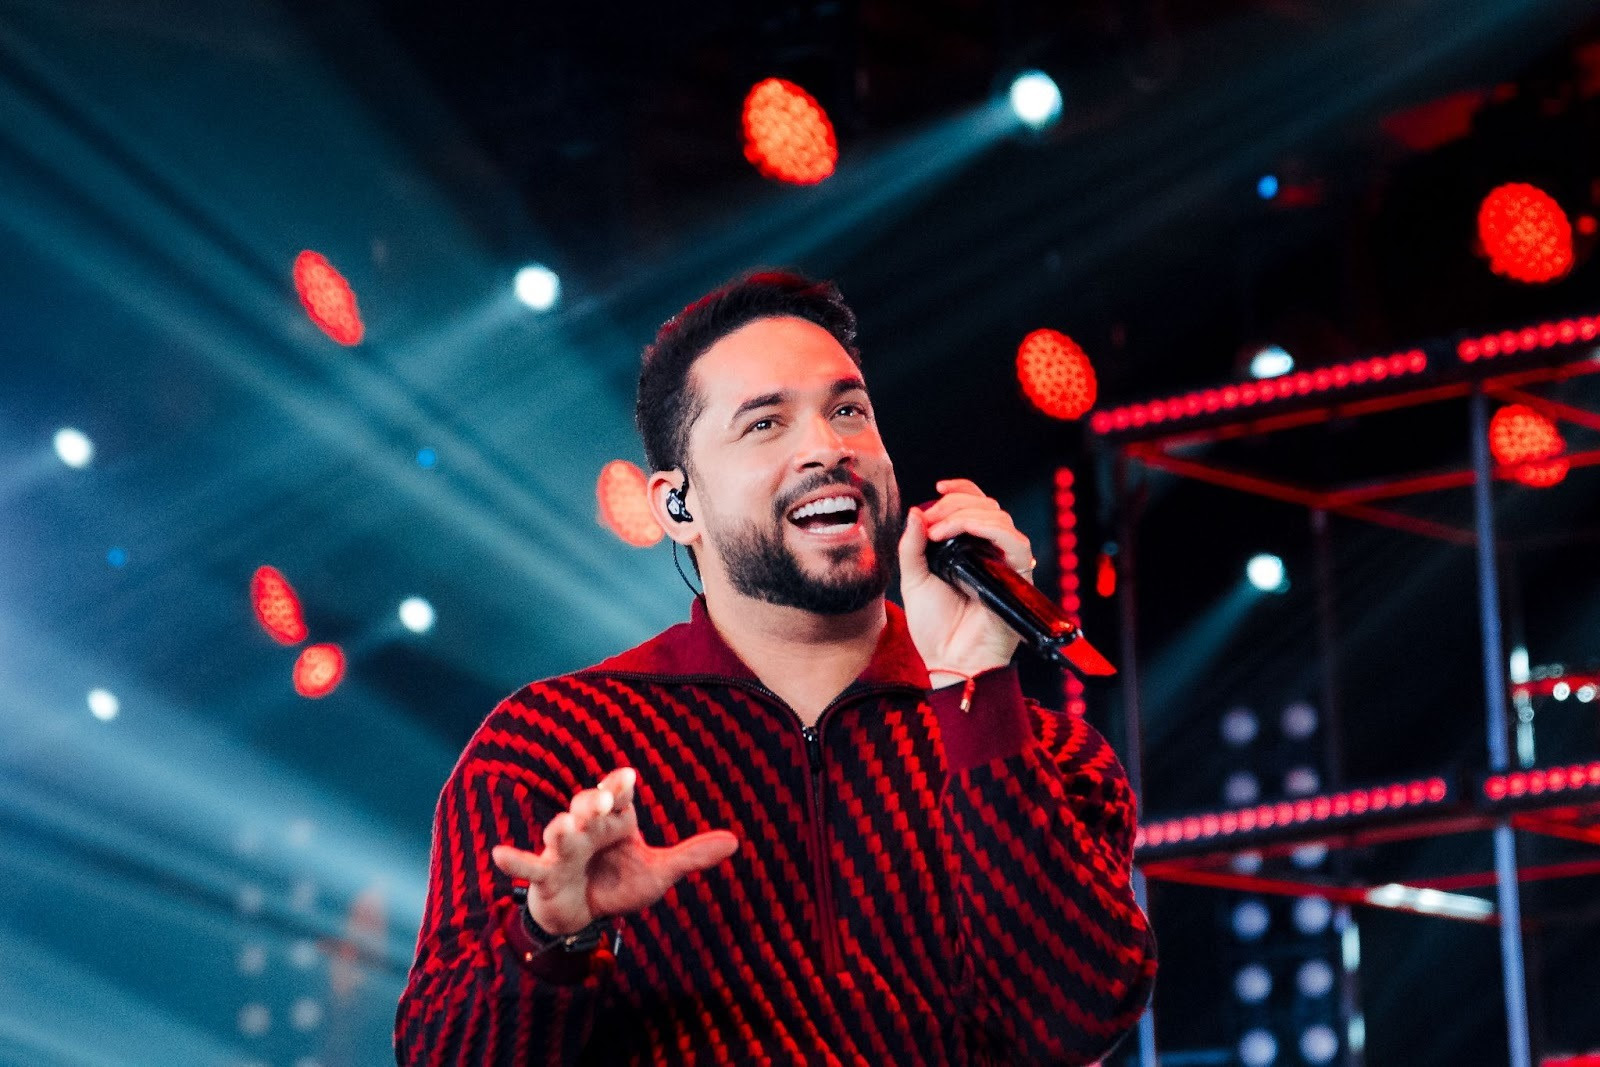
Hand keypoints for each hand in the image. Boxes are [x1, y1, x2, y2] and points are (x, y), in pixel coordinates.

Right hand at [490, 767, 739, 935]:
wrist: (585, 915)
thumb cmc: (619, 883)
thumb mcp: (658, 873)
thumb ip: (690, 856)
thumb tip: (735, 842)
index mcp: (617, 820)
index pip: (619, 796)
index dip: (620, 786)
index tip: (627, 777)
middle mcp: (589, 827)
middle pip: (587, 807)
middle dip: (591, 802)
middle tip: (601, 800)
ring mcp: (564, 849)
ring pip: (559, 833)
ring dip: (560, 830)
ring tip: (562, 828)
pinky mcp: (544, 875)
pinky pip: (529, 866)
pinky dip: (515, 861)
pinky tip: (499, 854)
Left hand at [897, 478, 1031, 678]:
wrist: (950, 661)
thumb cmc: (934, 628)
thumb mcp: (914, 580)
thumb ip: (912, 547)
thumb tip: (915, 512)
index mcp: (969, 550)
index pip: (976, 506)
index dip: (962, 490)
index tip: (938, 487)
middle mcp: (991, 553)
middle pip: (987, 506)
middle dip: (956, 504)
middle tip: (932, 520)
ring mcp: (1006, 564)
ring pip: (1000, 518)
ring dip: (966, 514)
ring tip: (939, 530)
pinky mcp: (1018, 578)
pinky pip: (1014, 542)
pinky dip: (988, 529)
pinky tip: (962, 532)